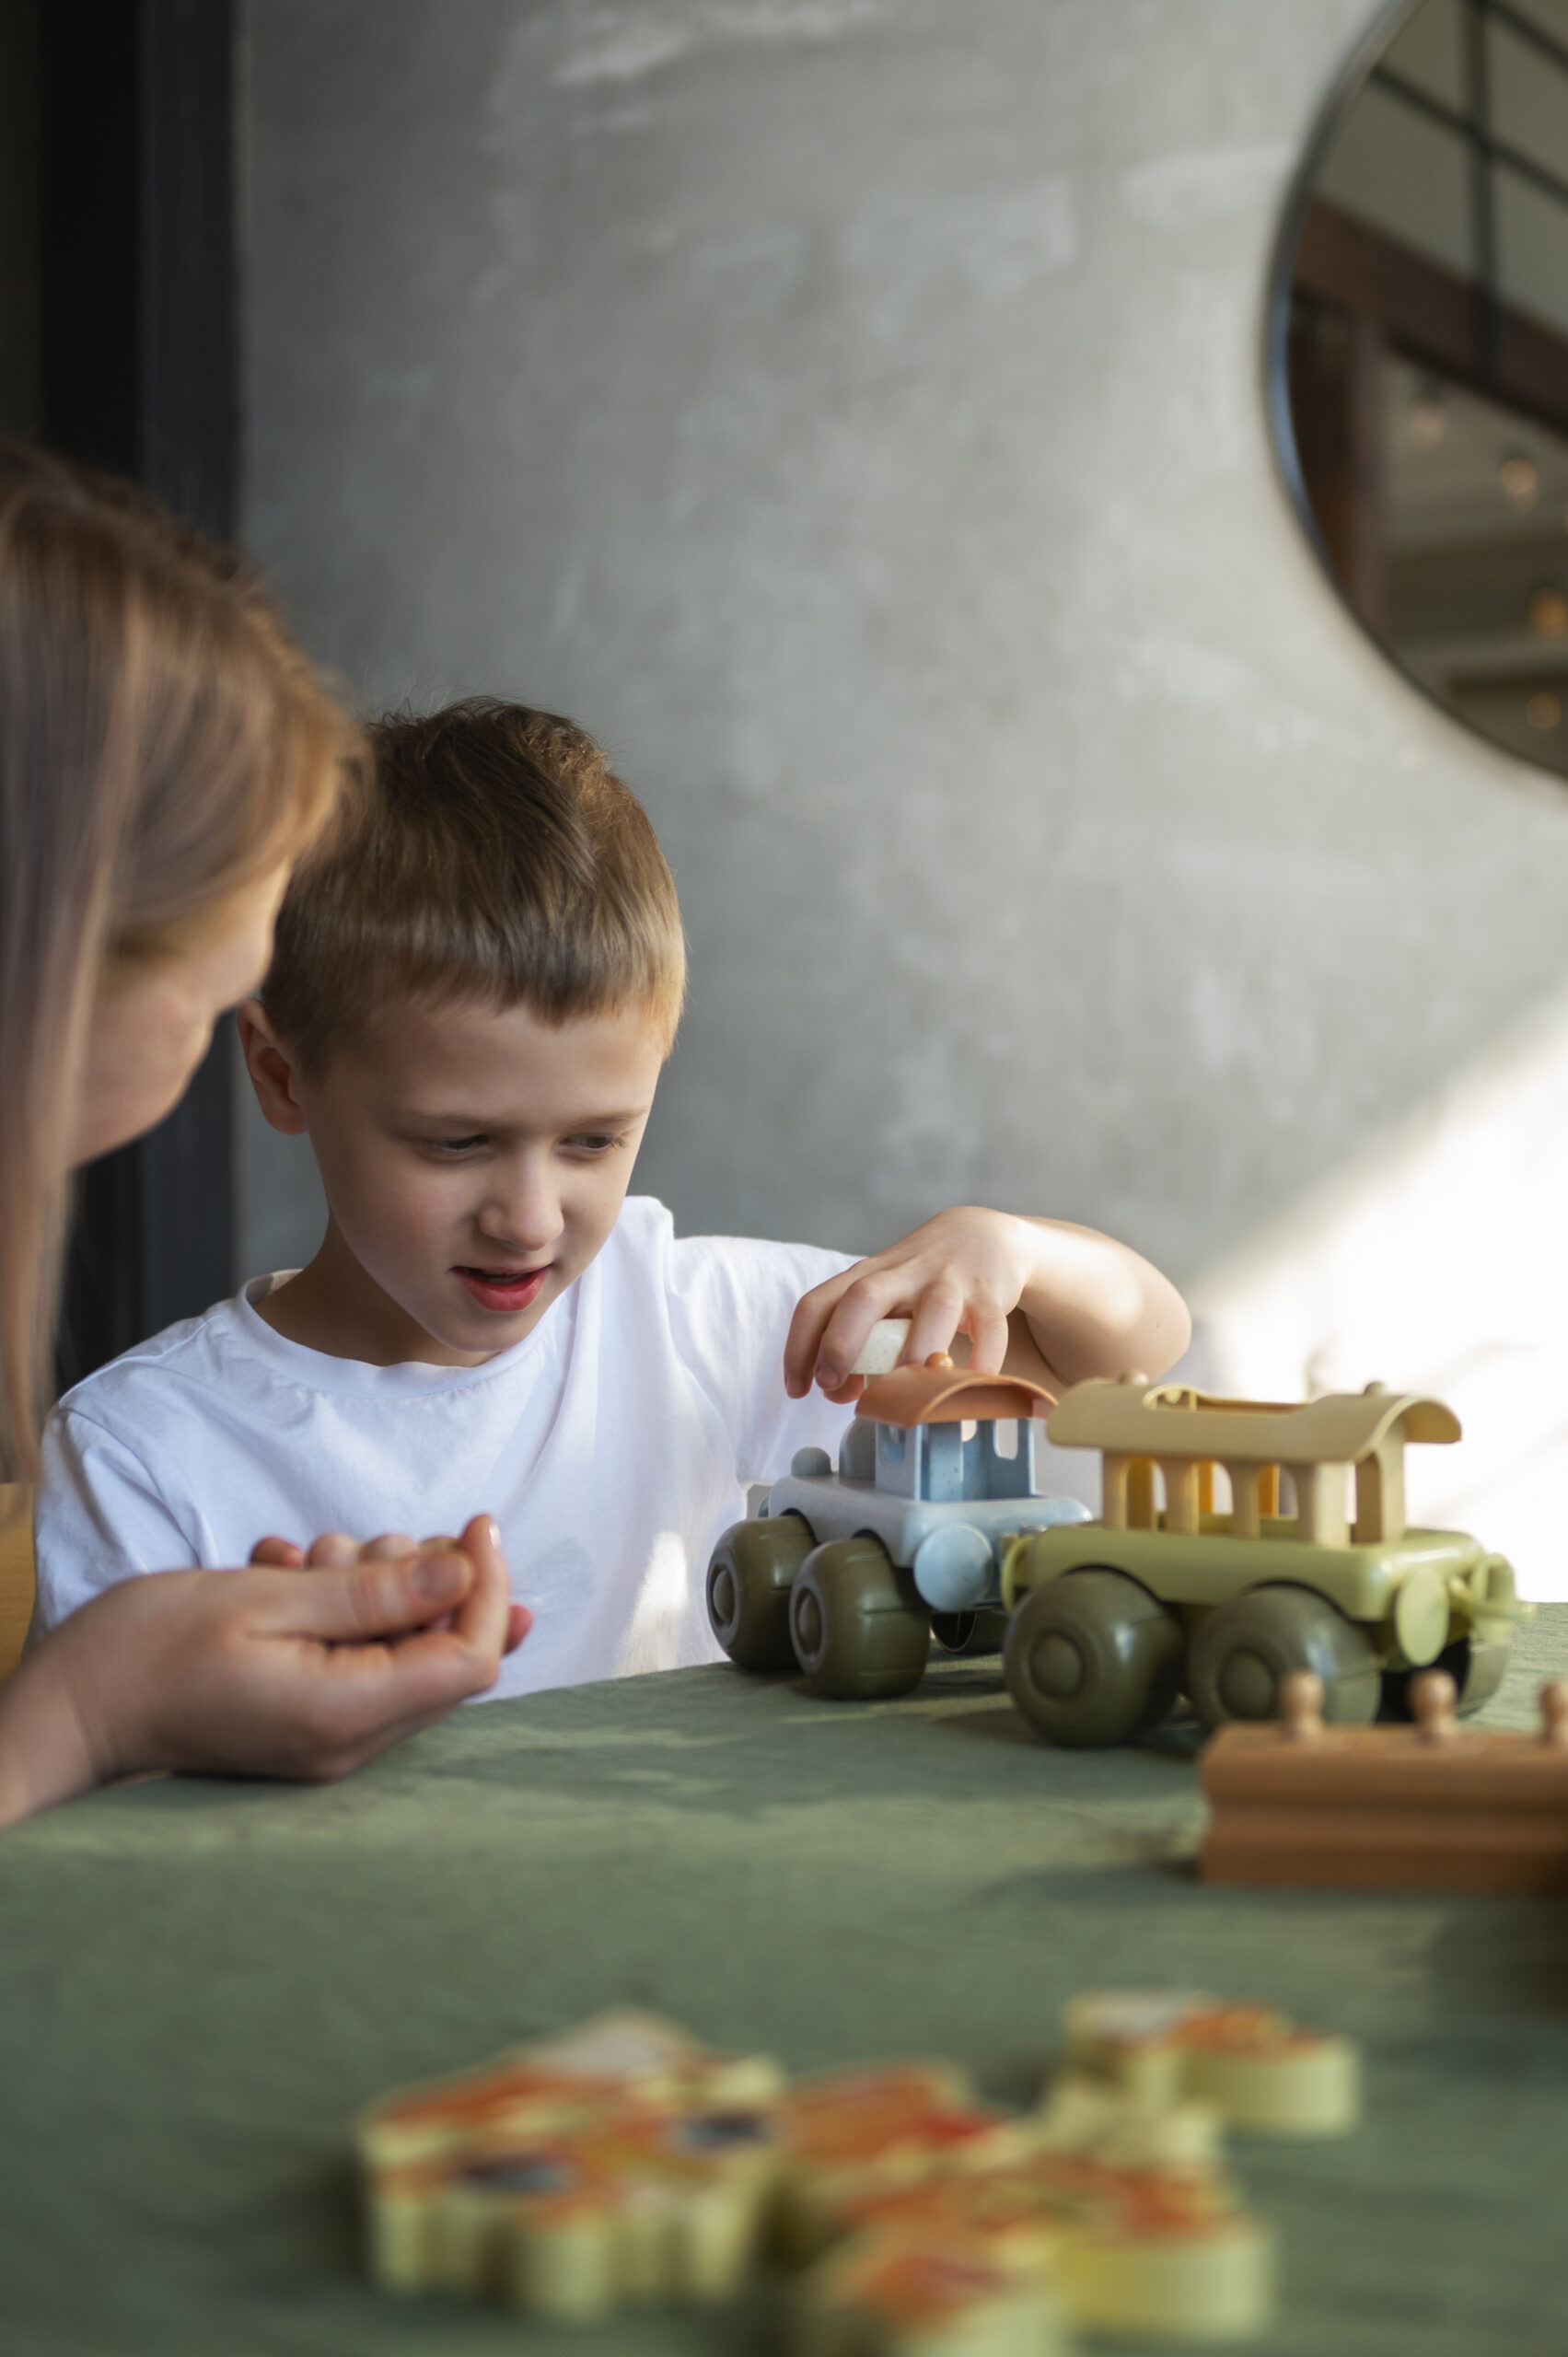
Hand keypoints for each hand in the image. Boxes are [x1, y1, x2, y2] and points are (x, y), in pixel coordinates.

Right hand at [0, 1516, 528, 1825]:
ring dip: (374, 1589)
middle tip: (355, 1546)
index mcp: (345, 1714)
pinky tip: (289, 1578)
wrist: (70, 1711)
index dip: (488, 1587)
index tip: (474, 1524)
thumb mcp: (264, 1598)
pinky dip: (343, 1613)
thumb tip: (466, 1571)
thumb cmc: (146, 1651)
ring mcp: (331, 1744)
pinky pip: (362, 1663)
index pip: (470, 1659)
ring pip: (405, 1652)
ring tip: (305, 1560)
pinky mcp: (310, 1729)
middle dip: (424, 1582)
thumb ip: (373, 1592)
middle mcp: (350, 1744)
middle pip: (447, 1656)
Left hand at [785, 1209, 1189, 1401]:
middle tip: (841, 1390)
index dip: (803, 1344)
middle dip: (847, 1346)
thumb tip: (819, 1390)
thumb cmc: (940, 1283)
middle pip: (860, 1298)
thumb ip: (869, 1333)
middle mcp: (907, 1269)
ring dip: (921, 1357)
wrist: (1004, 1239)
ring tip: (914, 1394)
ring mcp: (954, 1274)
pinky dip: (985, 1361)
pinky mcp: (1000, 1284)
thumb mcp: (898, 1296)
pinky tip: (980, 1390)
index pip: (820, 1301)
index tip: (800, 1389)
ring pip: (932, 1315)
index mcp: (875, 1274)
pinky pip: (990, 1327)